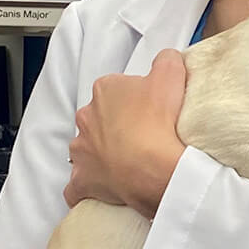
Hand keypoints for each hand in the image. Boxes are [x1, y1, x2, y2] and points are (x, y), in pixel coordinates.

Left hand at [65, 49, 186, 217]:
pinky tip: (101, 188)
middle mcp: (87, 117)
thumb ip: (166, 60)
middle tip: (144, 134)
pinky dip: (86, 186)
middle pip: (101, 117)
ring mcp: (82, 150)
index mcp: (105, 90)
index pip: (118, 89)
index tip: (151, 110)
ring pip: (88, 148)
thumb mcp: (171, 75)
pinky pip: (77, 185)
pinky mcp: (82, 180)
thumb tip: (166, 59)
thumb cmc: (160, 123)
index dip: (136, 99)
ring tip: (130, 161)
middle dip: (117, 124)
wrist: (154, 169)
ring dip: (102, 153)